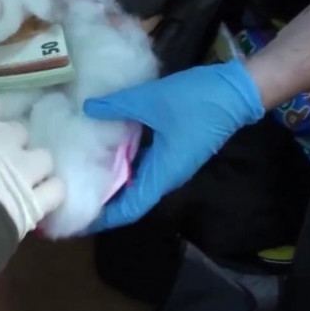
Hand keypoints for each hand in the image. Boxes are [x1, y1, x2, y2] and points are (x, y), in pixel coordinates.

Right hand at [0, 92, 64, 238]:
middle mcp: (7, 140)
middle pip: (19, 130)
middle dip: (9, 142)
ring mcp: (26, 170)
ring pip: (44, 157)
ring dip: (33, 165)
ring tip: (20, 181)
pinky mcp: (37, 201)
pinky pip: (57, 189)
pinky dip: (50, 192)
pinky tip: (38, 199)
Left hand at [83, 60, 264, 231]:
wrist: (237, 91)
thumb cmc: (197, 100)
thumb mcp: (151, 100)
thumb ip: (117, 106)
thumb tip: (86, 109)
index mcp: (162, 174)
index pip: (129, 209)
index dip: (104, 218)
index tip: (78, 219)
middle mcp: (166, 175)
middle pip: (130, 198)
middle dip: (103, 200)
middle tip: (73, 194)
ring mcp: (171, 163)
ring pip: (137, 180)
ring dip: (114, 180)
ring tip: (83, 173)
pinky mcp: (174, 150)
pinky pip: (144, 163)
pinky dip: (125, 161)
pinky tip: (107, 148)